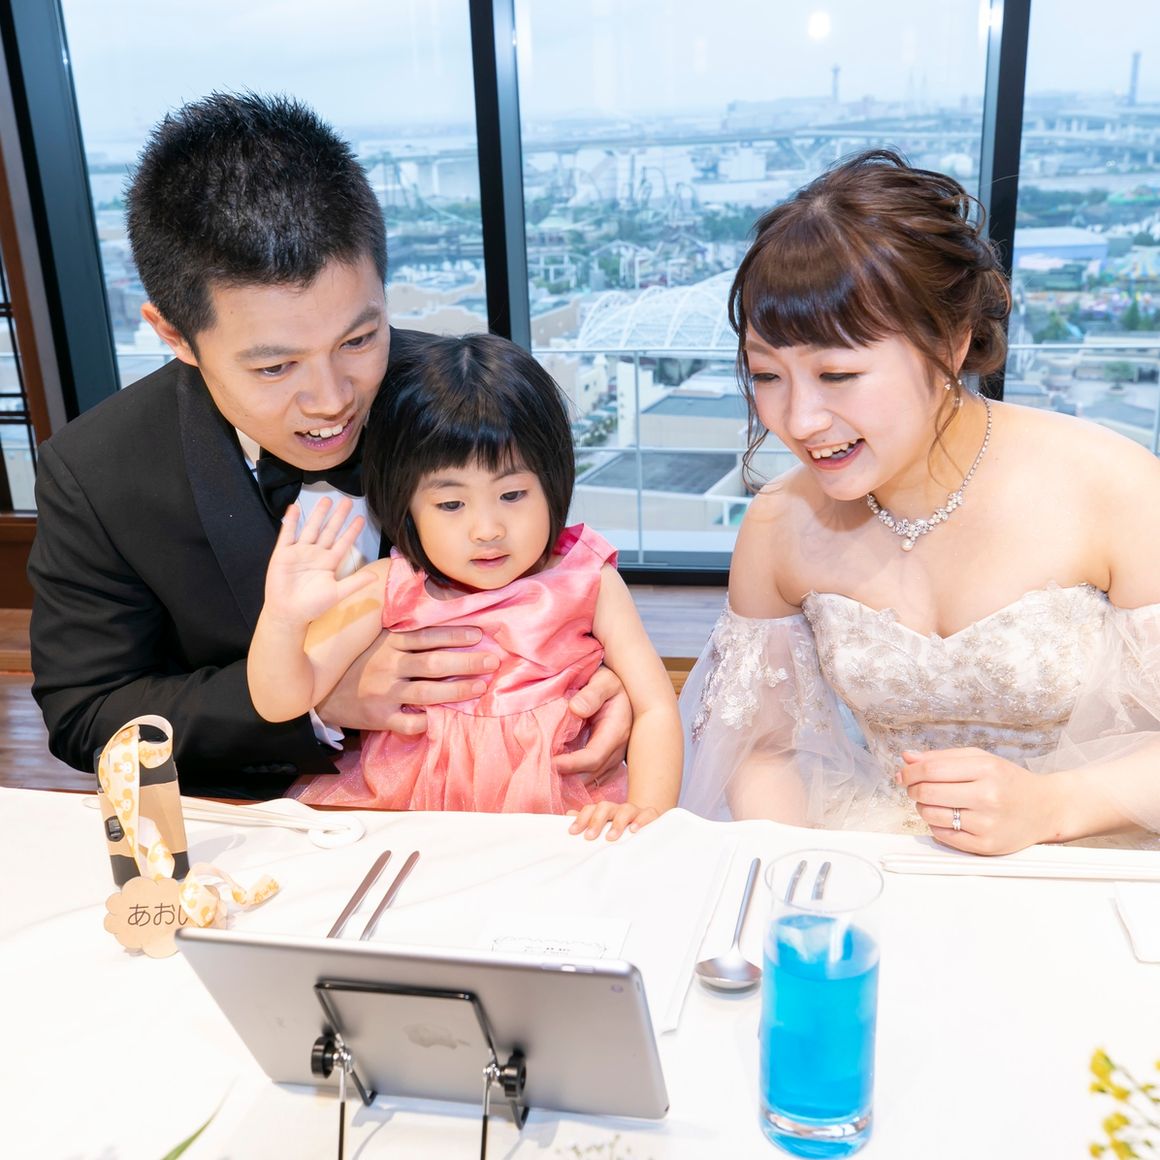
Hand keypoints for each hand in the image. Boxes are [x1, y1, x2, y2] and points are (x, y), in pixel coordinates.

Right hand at [264, 499, 375, 623]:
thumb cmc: (313, 605)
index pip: (343, 542)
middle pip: (329, 530)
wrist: (288, 613)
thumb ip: (355, 582)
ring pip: (311, 528)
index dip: (352, 531)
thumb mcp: (337, 593)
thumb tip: (376, 576)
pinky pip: (287, 534)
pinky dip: (290, 521)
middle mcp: (316, 554)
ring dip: (318, 514)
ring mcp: (299, 552)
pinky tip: (295, 507)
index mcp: (329, 562)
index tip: (361, 518)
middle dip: (338, 516)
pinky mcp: (283, 553)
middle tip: (347, 500)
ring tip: (326, 499)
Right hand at [317, 624, 499, 733]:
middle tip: (492, 661)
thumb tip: (444, 618)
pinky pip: (408, 723)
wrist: (321, 692)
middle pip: (434, 663)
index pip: (427, 636)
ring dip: (457, 690)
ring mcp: (384, 692)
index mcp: (389, 643)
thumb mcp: (376, 640)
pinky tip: (441, 719)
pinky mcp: (379, 717)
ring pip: (427, 692)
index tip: (479, 635)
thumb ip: (404, 634)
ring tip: (480, 687)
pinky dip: (426, 722)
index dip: (455, 635)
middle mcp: (388, 665)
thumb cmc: (359, 663)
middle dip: (466, 662)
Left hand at [555, 667, 631, 785]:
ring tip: (546, 777)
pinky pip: (591, 777)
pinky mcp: (607, 760)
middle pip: (591, 774)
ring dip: (570, 780)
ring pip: (591, 780)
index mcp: (617, 730)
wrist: (618, 688)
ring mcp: (613, 757)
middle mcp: (617, 749)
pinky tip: (558, 774)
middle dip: (567, 777)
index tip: (550, 763)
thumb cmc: (608, 682)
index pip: (593, 757)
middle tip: (541, 774)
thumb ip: (593, 693)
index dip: (571, 764)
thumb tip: (576, 709)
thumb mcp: (604, 680)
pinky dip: (574, 778)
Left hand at [567, 800, 659, 840]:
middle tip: (589, 837)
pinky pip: (647, 814)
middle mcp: (618, 809)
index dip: (581, 819)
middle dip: (596, 821)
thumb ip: (587, 821)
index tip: (573, 832)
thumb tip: (568, 815)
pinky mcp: (650, 816)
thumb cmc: (620, 828)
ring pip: (625, 810)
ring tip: (610, 837)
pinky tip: (634, 830)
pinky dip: (641, 820)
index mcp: (605, 811)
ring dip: (617, 823)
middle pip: (605, 807)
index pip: (591, 809)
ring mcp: (635, 811)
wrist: (647, 823)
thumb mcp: (604, 827)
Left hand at [898, 747, 1060, 854]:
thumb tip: (906, 757)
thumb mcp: (980, 759)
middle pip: (927, 792)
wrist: (1046, 808)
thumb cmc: (1009, 781)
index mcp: (986, 769)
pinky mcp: (986, 846)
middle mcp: (988, 796)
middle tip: (917, 788)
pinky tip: (948, 818)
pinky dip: (936, 826)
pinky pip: (942, 836)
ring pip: (931, 815)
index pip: (931, 769)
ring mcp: (987, 823)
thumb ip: (942, 757)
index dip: (910, 772)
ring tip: (936, 803)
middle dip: (914, 789)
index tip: (904, 774)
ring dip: (924, 808)